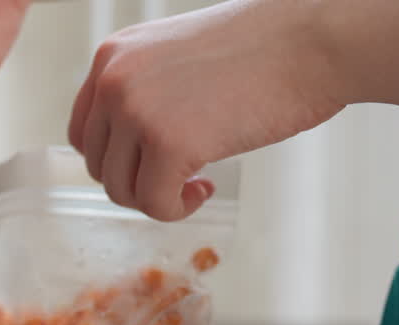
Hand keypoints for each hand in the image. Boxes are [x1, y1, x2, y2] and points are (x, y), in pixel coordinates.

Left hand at [68, 0, 346, 221]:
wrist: (315, 39)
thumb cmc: (263, 48)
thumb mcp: (179, 58)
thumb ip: (144, 93)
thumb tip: (128, 150)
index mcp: (112, 57)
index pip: (83, 133)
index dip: (116, 160)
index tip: (151, 164)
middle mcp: (114, 81)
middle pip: (100, 166)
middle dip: (139, 181)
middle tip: (182, 176)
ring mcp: (136, 112)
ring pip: (121, 190)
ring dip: (159, 197)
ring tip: (198, 181)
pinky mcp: (169, 144)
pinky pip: (154, 204)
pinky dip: (177, 210)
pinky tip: (206, 187)